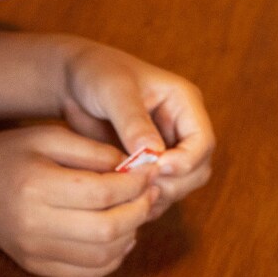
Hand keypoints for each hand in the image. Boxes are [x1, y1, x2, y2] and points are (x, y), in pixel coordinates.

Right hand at [0, 126, 162, 276]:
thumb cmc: (8, 155)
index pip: (102, 194)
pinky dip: (113, 258)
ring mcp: (35, 253)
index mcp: (36, 187)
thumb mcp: (47, 136)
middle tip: (150, 193)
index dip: (136, 184)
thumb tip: (136, 169)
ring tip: (136, 212)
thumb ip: (92, 151)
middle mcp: (34, 225)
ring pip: (102, 257)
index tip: (151, 171)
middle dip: (139, 211)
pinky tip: (120, 237)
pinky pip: (87, 273)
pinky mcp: (37, 268)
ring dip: (130, 236)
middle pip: (106, 230)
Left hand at [59, 40, 213, 215]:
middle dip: (171, 183)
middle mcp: (182, 129)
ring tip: (124, 191)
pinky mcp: (150, 168)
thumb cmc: (96, 74)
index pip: (202, 142)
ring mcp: (168, 151)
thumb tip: (153, 153)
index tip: (155, 168)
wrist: (74, 84)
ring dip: (156, 195)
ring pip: (179, 187)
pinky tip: (120, 200)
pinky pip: (157, 194)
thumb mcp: (113, 90)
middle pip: (197, 171)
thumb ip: (133, 121)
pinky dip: (142, 201)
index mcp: (184, 103)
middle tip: (136, 184)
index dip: (185, 162)